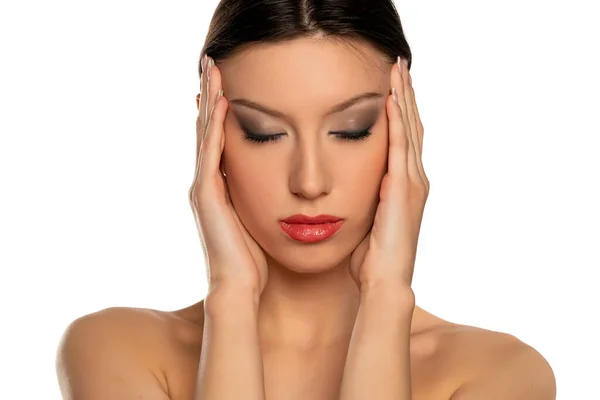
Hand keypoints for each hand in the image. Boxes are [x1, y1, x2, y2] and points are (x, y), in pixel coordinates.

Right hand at [189, 55, 267, 295]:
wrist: (240, 286)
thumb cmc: (254, 256)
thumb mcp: (259, 215)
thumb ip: (260, 194)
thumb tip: (279, 177)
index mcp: (221, 185)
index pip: (219, 137)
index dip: (220, 108)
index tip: (227, 80)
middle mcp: (207, 181)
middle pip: (207, 127)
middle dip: (210, 93)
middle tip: (212, 61)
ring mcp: (204, 186)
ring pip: (205, 133)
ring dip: (209, 99)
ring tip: (211, 68)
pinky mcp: (207, 194)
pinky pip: (211, 152)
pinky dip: (214, 126)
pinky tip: (220, 102)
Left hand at [349, 58, 429, 292]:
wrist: (384, 281)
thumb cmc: (372, 257)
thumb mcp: (367, 217)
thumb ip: (365, 196)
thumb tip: (348, 183)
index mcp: (404, 184)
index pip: (403, 137)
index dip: (400, 109)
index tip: (392, 83)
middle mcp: (414, 178)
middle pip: (411, 125)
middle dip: (405, 93)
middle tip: (399, 64)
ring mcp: (412, 182)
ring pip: (409, 129)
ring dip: (404, 97)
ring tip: (398, 69)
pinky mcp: (403, 188)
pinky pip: (400, 146)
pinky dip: (398, 120)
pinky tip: (393, 98)